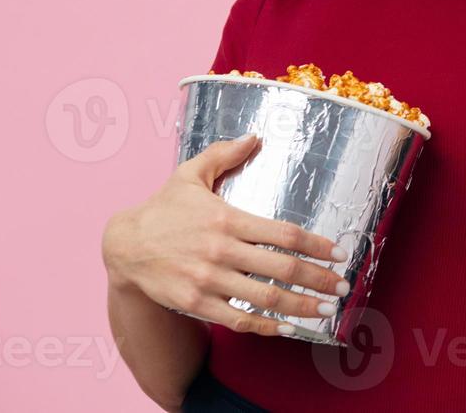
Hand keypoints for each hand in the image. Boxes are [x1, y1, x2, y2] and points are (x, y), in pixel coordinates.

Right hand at [102, 134, 349, 336]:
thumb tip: (254, 136)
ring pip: (264, 297)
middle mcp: (221, 251)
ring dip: (301, 307)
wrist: (122, 246)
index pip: (284, 234)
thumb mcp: (189, 174)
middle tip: (342, 288)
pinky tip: (288, 329)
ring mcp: (208, 280)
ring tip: (326, 311)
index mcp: (228, 219)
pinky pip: (238, 319)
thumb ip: (223, 154)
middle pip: (282, 268)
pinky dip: (266, 327)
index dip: (317, 245)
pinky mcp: (195, 303)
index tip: (340, 254)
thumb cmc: (163, 209)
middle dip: (318, 280)